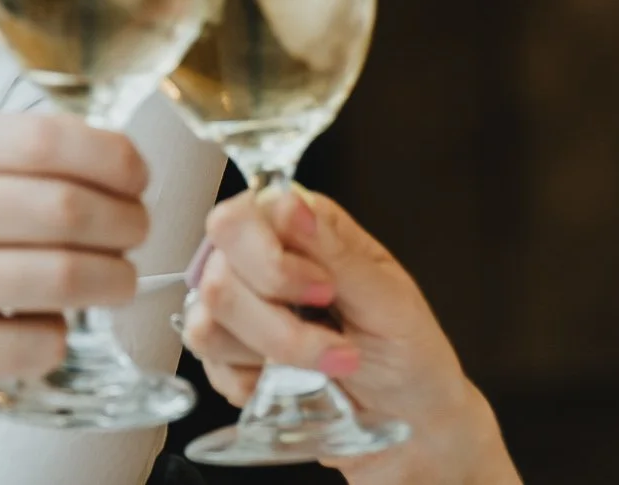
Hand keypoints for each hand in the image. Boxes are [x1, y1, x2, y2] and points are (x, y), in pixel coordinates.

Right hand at [0, 113, 149, 439]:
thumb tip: (107, 158)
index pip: (44, 138)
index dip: (112, 157)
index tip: (137, 176)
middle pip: (64, 206)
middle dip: (125, 221)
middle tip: (135, 232)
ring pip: (62, 277)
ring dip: (112, 281)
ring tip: (115, 283)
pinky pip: (33, 343)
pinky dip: (60, 338)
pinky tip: (47, 330)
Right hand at [183, 186, 518, 484]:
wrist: (410, 413)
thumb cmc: (407, 346)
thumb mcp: (388, 296)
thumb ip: (336, 252)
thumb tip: (292, 206)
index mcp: (300, 223)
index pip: (240, 217)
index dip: (272, 261)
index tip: (325, 290)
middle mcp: (258, 256)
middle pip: (217, 274)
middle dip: (280, 324)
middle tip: (336, 339)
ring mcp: (236, 305)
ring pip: (209, 324)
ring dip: (277, 355)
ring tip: (328, 362)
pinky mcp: (225, 353)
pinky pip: (211, 366)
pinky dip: (258, 383)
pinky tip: (296, 380)